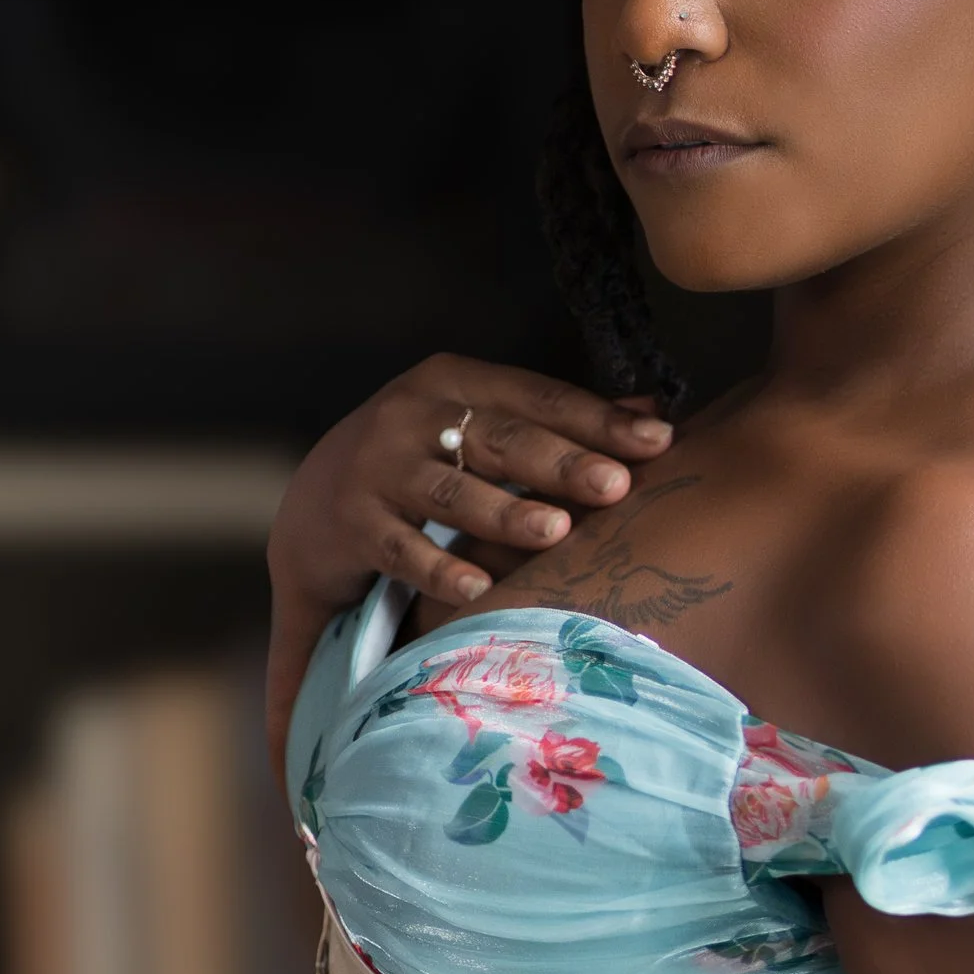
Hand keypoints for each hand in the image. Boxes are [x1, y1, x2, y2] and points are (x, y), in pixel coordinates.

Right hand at [264, 354, 672, 772]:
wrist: (313, 510)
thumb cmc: (423, 463)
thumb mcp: (482, 428)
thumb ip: (560, 422)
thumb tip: (654, 409)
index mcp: (456, 382)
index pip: (539, 397)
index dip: (599, 419)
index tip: (659, 441)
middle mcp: (413, 416)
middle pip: (501, 439)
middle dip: (562, 463)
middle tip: (615, 487)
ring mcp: (377, 468)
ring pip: (452, 492)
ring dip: (505, 514)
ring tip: (556, 533)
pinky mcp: (351, 524)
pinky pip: (401, 549)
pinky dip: (439, 570)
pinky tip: (479, 590)